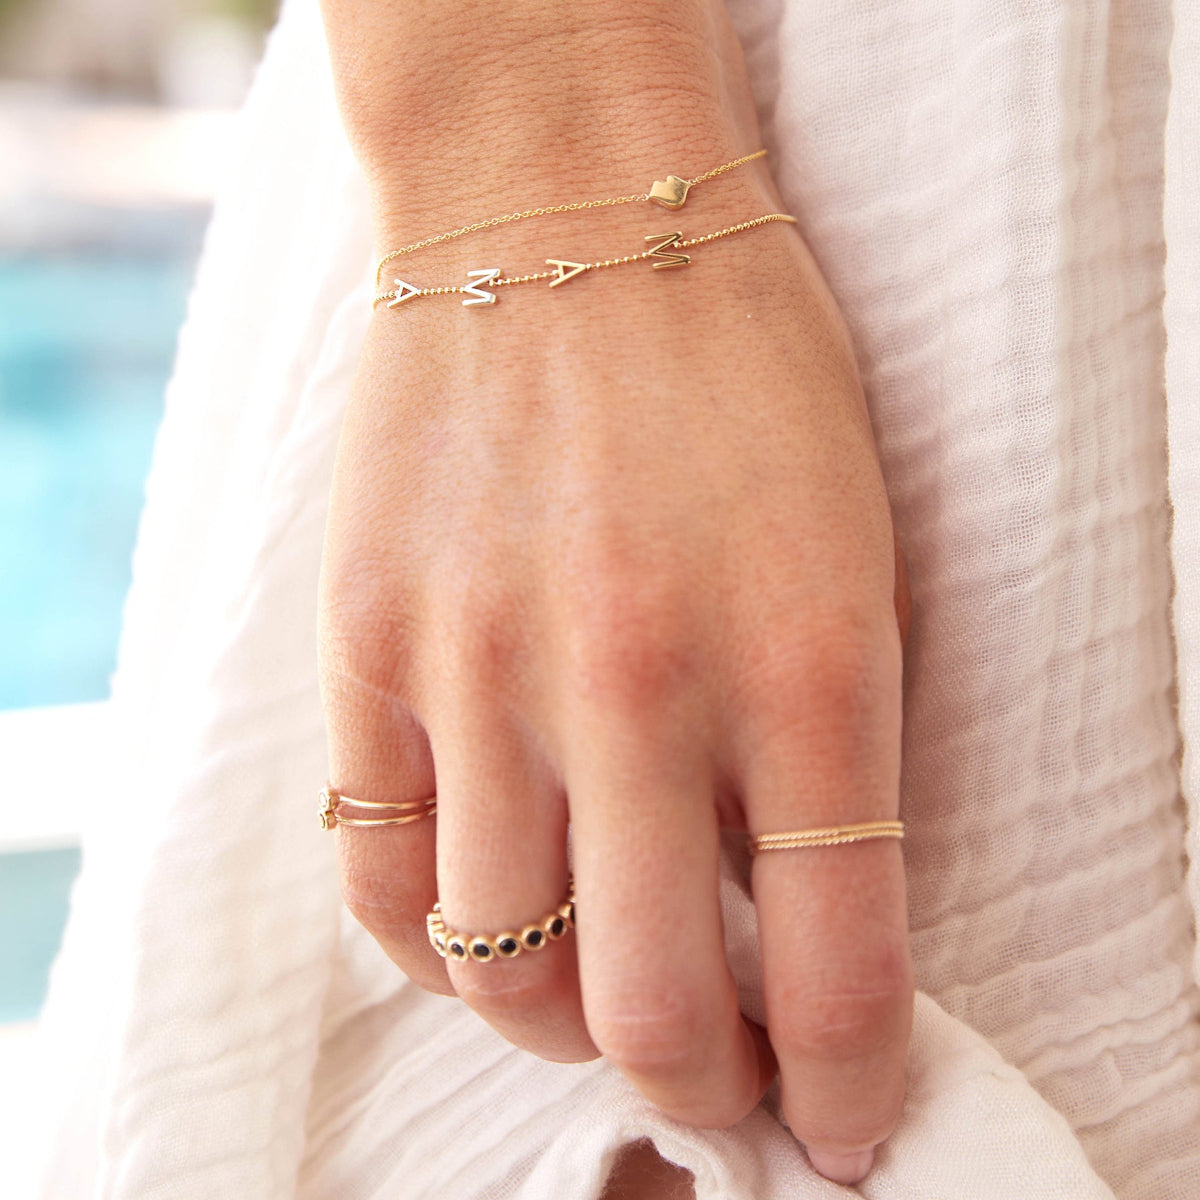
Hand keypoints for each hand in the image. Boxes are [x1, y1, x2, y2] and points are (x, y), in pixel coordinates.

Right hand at [318, 1, 912, 1184]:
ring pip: (503, 969)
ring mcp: (480, 661)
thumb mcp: (848, 542)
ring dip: (568, 1027)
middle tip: (724, 1083)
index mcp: (809, 651)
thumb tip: (787, 917)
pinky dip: (434, 953)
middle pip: (656, 1006)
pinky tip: (483, 928)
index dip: (848, 1088)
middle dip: (705, 1089)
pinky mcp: (366, 640)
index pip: (842, 964)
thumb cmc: (737, 365)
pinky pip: (378, 876)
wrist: (559, 202)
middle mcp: (636, 677)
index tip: (841, 1124)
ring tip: (605, 998)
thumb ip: (821, 743)